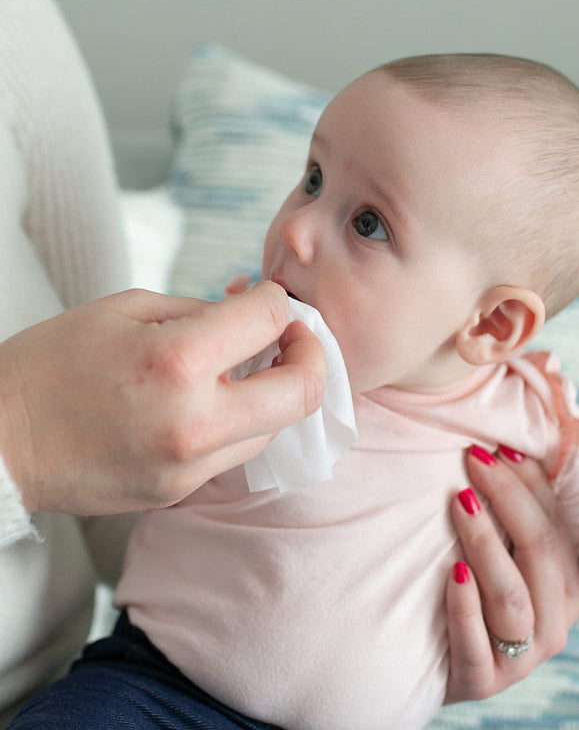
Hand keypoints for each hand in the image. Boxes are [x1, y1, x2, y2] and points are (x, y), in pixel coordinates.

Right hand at [0, 281, 325, 514]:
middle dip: (313, 356)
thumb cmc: (52, 364)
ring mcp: (190, 465)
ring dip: (277, 391)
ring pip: (276, 426)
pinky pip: (237, 451)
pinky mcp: (180, 491)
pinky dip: (243, 420)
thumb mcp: (125, 309)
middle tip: (297, 338)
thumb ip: (202, 310)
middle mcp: (194, 420)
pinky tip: (217, 400)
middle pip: (304, 392)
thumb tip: (251, 310)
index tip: (268, 300)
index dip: (279, 302)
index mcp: (176, 360)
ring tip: (250, 367)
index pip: (271, 320)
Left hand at [445, 445, 578, 702]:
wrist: (442, 662)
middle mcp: (555, 624)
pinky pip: (476, 644)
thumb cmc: (477, 591)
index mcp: (569, 587)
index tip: (495, 446)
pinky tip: (451, 571)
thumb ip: (514, 514)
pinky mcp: (482, 681)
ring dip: (485, 544)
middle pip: (539, 551)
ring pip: (512, 596)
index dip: (527, 482)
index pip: (553, 525)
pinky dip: (465, 605)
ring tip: (460, 503)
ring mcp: (521, 658)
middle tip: (472, 461)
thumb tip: (504, 446)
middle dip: (507, 498)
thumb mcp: (504, 554)